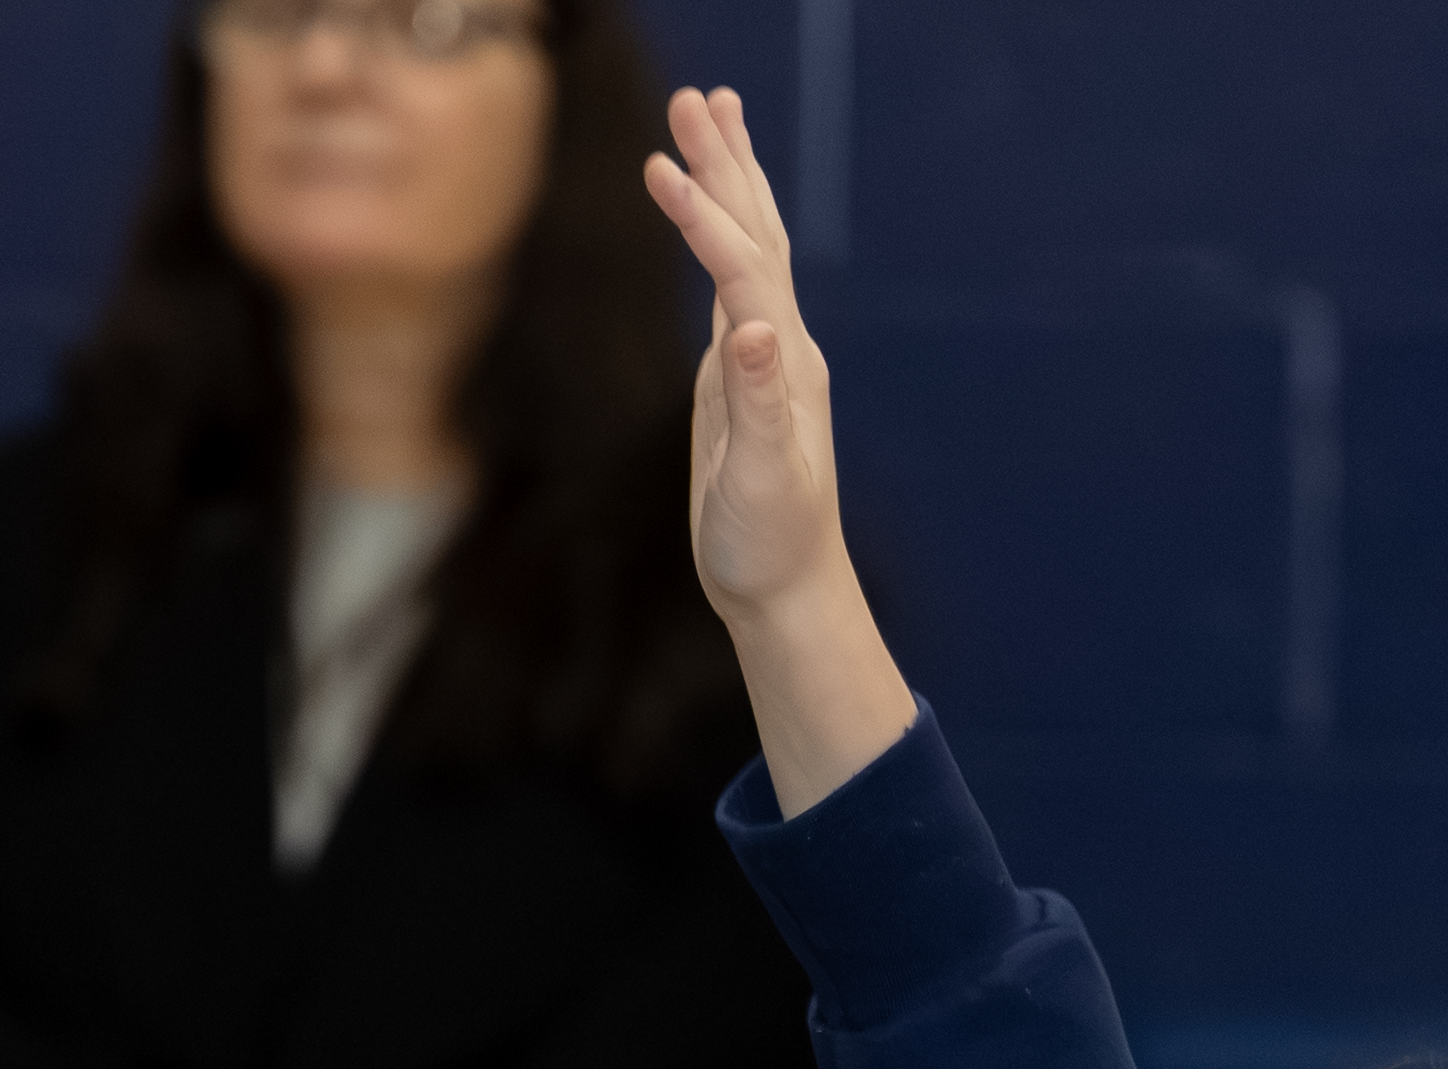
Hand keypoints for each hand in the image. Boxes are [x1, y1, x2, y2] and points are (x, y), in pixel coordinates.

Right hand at [643, 85, 919, 811]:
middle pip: (757, 233)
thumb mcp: (761, 480)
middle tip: (697, 96)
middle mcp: (782, 347)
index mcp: (785, 365)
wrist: (788, 591)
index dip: (702, 217)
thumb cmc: (770, 546)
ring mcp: (765, 356)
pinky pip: (735, 281)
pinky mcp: (742, 375)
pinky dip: (718, 233)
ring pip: (751, 247)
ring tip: (710, 115)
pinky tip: (706, 212)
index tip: (658, 168)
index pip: (743, 269)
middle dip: (725, 163)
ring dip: (730, 180)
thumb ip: (757, 404)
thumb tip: (750, 330)